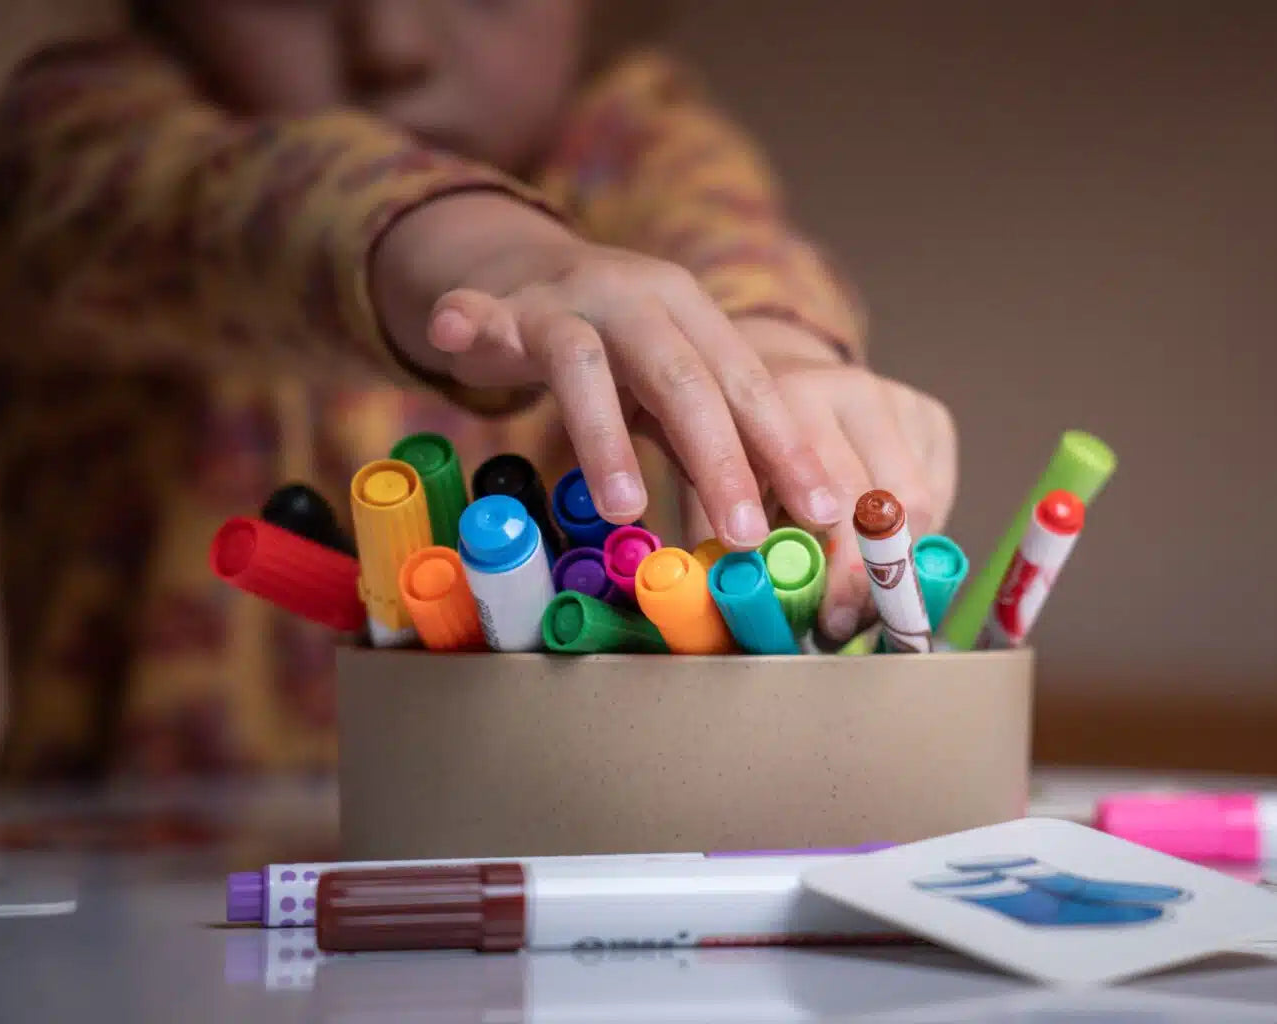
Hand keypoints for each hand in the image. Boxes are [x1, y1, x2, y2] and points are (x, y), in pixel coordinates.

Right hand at [372, 193, 843, 547]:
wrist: (529, 270)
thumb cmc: (617, 351)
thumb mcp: (670, 391)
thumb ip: (711, 443)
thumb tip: (765, 530)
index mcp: (695, 316)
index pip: (751, 385)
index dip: (787, 448)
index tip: (824, 509)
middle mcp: (640, 298)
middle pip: (685, 379)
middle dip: (720, 461)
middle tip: (744, 534)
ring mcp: (568, 299)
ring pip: (586, 364)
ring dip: (605, 437)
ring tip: (626, 507)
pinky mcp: (502, 308)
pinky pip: (480, 313)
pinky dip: (468, 321)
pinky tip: (452, 332)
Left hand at [685, 318, 957, 645]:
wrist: (778, 373)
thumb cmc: (740, 439)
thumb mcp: (710, 473)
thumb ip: (718, 532)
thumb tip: (737, 608)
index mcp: (790, 399)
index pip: (832, 494)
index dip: (838, 565)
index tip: (829, 618)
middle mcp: (851, 390)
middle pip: (887, 504)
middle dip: (870, 579)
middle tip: (847, 625)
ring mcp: (897, 400)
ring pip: (922, 506)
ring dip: (895, 566)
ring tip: (860, 603)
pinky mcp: (930, 415)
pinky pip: (939, 496)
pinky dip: (914, 538)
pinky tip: (877, 553)